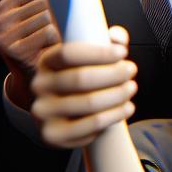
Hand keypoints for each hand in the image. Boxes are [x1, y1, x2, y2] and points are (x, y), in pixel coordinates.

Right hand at [0, 0, 59, 111]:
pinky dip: (57, 38)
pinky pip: (48, 32)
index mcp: (6, 4)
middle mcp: (0, 18)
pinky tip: (54, 46)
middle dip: (62, 11)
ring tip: (59, 36)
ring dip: (61, 26)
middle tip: (67, 23)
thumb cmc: (44, 37)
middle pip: (46, 1)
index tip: (69, 3)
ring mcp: (2, 34)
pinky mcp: (11, 50)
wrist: (36, 73)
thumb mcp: (40, 12)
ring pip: (48, 15)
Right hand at [30, 26, 136, 148]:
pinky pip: (90, 125)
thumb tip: (116, 37)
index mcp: (47, 61)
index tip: (123, 52)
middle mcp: (39, 87)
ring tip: (131, 88)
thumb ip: (108, 40)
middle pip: (81, 78)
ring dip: (118, 94)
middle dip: (114, 73)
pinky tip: (127, 107)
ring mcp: (43, 113)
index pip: (68, 53)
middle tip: (131, 70)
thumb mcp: (93, 55)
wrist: (70, 114)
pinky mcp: (53, 135)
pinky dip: (115, 115)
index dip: (99, 52)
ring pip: (89, 103)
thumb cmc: (86, 76)